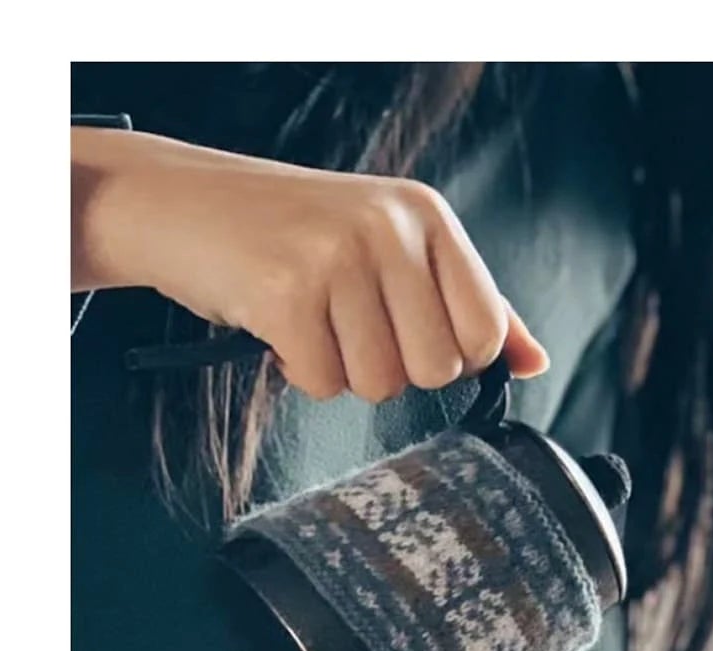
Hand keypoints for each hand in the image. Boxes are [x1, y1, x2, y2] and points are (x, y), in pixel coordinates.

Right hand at [72, 126, 548, 401]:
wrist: (177, 204)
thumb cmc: (292, 235)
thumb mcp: (392, 252)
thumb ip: (470, 305)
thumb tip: (535, 361)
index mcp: (426, 215)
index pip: (485, 333)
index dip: (448, 356)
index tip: (404, 331)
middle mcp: (388, 226)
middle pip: (436, 370)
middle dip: (391, 368)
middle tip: (347, 323)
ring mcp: (336, 255)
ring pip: (379, 384)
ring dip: (340, 370)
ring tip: (310, 317)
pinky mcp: (285, 292)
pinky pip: (323, 385)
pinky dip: (297, 371)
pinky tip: (278, 323)